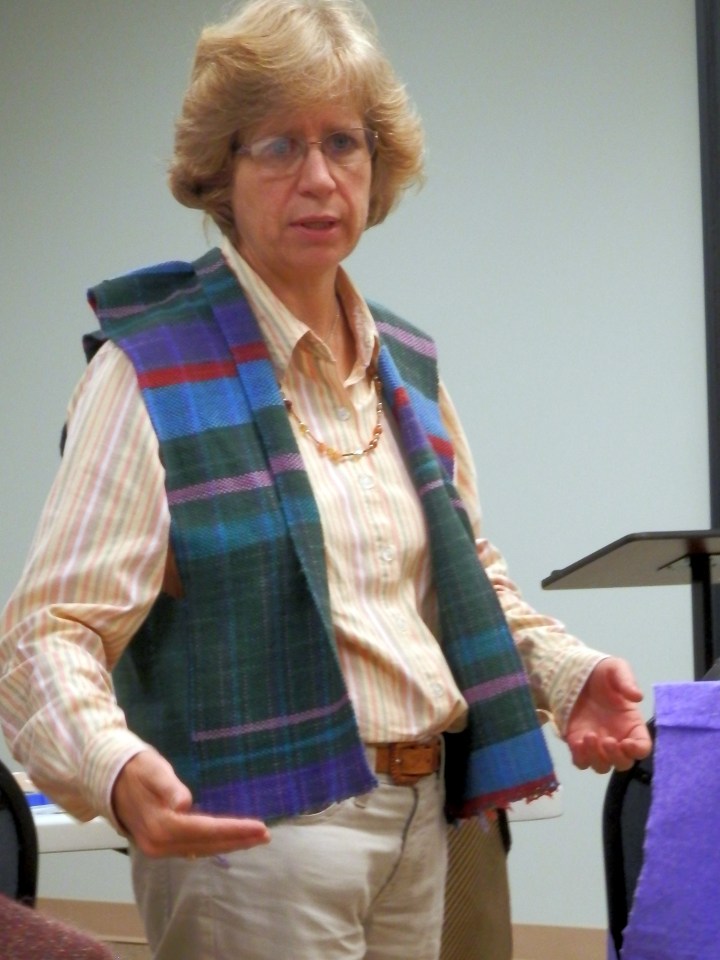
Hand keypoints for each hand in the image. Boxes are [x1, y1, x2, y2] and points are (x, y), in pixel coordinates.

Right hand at [112, 748, 270, 858]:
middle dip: (237, 841)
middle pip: (206, 845)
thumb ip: (169, 786)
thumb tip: (184, 803)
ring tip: (253, 839)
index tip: (259, 827)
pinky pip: (191, 847)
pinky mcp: (158, 843)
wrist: (108, 777)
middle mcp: (158, 844)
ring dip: (228, 844)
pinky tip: (227, 840)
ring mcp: (157, 847)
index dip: (234, 830)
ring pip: (200, 850)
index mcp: (160, 826)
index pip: (205, 831)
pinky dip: (212, 844)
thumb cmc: (135, 768)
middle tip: (265, 835)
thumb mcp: (153, 769)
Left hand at [565, 657, 651, 773]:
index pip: (642, 747)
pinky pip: (580, 761)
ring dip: (597, 758)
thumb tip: (637, 696)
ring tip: (589, 736)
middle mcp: (616, 738)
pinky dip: (580, 758)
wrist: (573, 672)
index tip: (628, 743)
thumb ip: (627, 681)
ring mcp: (596, 743)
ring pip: (601, 766)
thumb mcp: (616, 669)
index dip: (638, 750)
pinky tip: (577, 741)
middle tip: (606, 740)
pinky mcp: (577, 743)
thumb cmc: (600, 672)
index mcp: (631, 725)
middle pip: (623, 763)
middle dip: (616, 757)